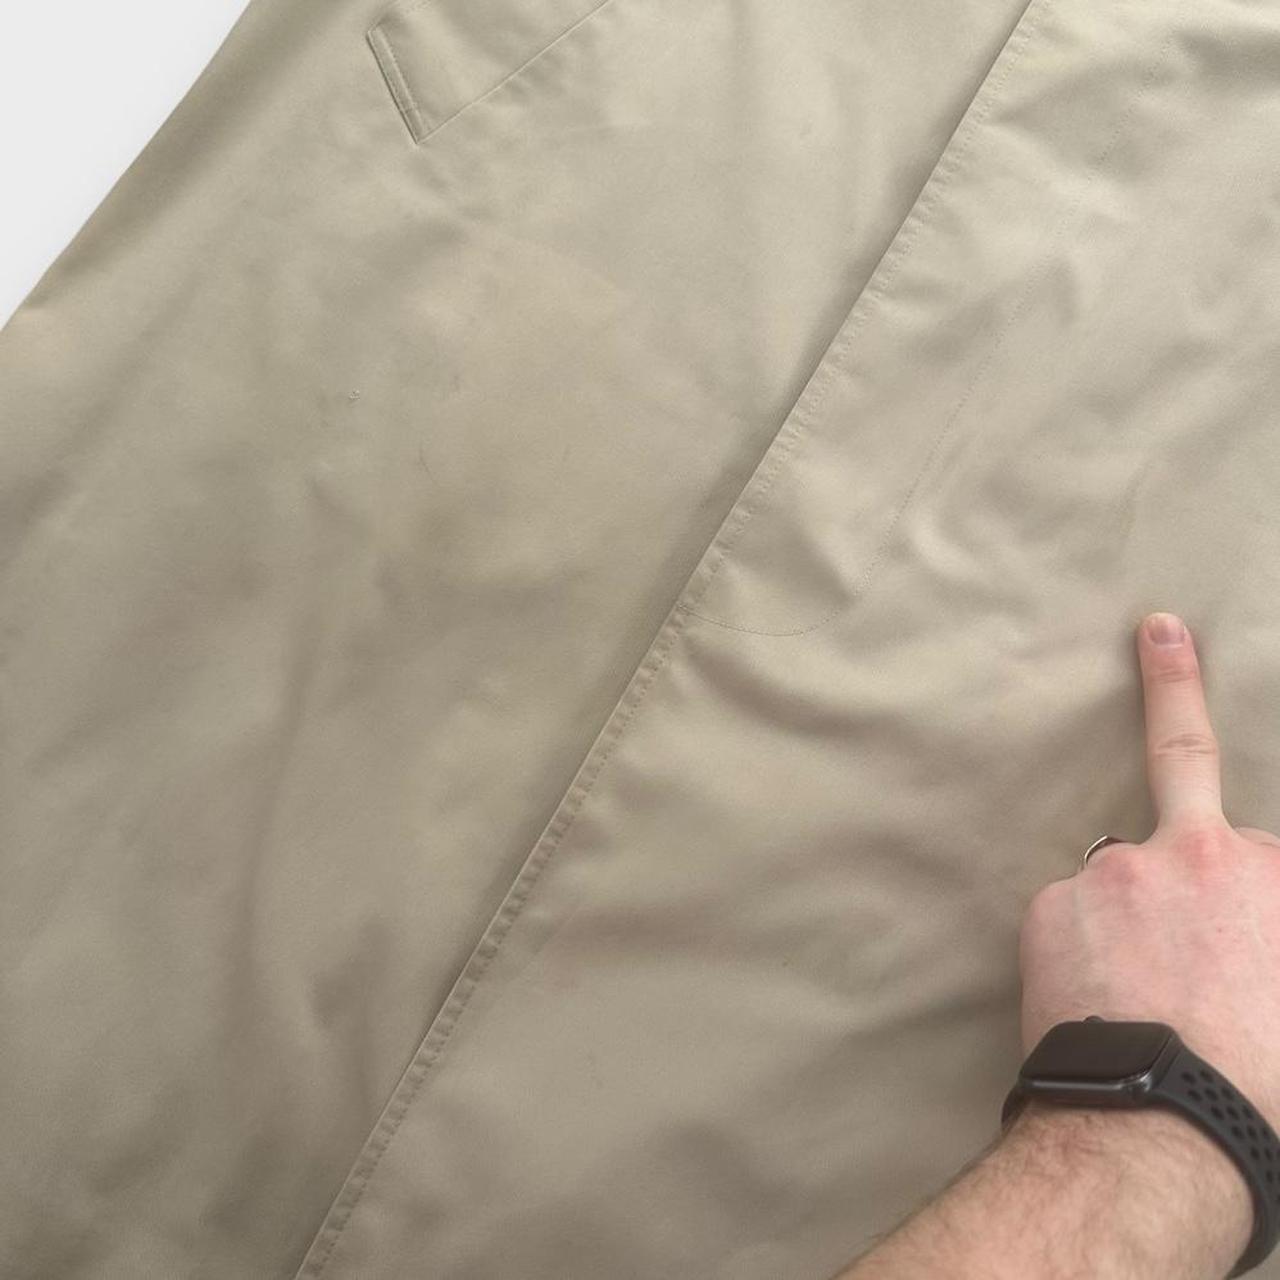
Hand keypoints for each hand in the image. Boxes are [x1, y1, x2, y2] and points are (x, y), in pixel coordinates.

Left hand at [1020, 611, 1279, 1131]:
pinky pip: (1067, 920)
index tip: (1225, 838)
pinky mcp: (1051, 904)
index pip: (1260, 854)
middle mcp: (1197, 854)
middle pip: (1184, 766)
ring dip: (1123, 916)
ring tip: (1133, 993)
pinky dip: (1078, 952)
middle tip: (1158, 630)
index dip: (1246, 888)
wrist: (1166, 1133)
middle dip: (1171, 684)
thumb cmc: (1264, 1088)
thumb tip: (1242, 941)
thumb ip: (1262, 940)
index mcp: (1271, 876)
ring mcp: (1116, 872)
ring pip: (1117, 876)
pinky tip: (1092, 1005)